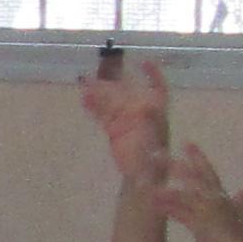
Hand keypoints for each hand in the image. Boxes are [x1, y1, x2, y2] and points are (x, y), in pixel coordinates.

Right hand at [77, 53, 169, 187]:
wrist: (143, 179)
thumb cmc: (155, 163)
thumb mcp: (154, 143)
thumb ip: (150, 124)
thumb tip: (146, 107)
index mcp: (156, 113)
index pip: (157, 89)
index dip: (152, 75)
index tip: (143, 62)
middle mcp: (141, 113)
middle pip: (127, 93)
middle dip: (113, 83)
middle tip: (97, 74)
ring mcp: (127, 121)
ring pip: (112, 102)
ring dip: (100, 94)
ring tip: (86, 83)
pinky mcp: (115, 130)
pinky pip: (103, 115)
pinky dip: (94, 108)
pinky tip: (84, 100)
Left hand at [155, 141, 242, 241]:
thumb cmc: (238, 234)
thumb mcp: (241, 212)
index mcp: (221, 194)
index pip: (208, 171)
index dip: (198, 157)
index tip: (187, 143)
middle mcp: (213, 198)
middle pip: (191, 176)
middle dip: (174, 164)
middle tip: (156, 153)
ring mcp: (206, 210)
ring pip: (182, 194)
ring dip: (164, 186)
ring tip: (146, 179)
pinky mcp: (199, 223)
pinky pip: (179, 213)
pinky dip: (166, 208)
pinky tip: (152, 202)